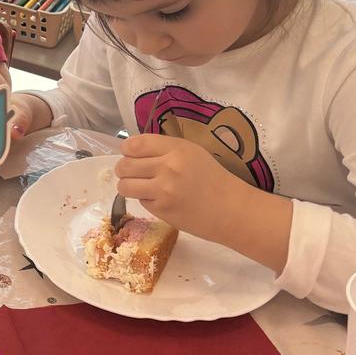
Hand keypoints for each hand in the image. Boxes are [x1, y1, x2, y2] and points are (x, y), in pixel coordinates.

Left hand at [116, 134, 238, 242]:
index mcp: (176, 148)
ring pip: (125, 186)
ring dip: (127, 186)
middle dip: (123, 169)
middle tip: (130, 173)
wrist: (231, 209)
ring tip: (137, 187)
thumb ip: (164, 149)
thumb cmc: (213, 178)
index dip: (126, 149)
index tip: (128, 154)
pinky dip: (144, 200)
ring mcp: (163, 190)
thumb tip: (133, 151)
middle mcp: (167, 167)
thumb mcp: (192, 153)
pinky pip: (139, 201)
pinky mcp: (161, 210)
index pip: (136, 144)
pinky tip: (159, 199)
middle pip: (125, 165)